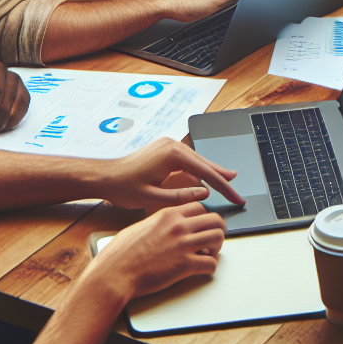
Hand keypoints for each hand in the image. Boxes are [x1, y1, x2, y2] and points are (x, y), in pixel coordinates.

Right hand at [86, 201, 226, 302]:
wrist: (114, 273)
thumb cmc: (120, 253)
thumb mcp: (141, 226)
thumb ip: (159, 223)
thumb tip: (166, 227)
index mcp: (168, 215)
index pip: (200, 207)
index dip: (205, 217)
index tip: (204, 225)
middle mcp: (179, 226)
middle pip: (215, 220)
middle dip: (219, 229)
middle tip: (214, 239)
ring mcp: (183, 245)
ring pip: (218, 238)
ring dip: (218, 247)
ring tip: (210, 254)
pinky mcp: (185, 265)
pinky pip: (211, 263)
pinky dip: (212, 267)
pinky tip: (204, 269)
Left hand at [100, 137, 243, 208]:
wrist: (104, 176)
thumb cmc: (123, 187)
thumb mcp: (152, 198)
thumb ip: (181, 195)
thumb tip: (205, 192)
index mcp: (172, 154)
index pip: (206, 172)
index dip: (224, 187)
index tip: (236, 197)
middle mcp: (173, 145)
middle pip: (205, 163)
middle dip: (222, 177)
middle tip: (238, 190)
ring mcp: (169, 146)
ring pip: (197, 161)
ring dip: (211, 173)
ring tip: (228, 182)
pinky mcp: (165, 150)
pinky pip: (187, 161)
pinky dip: (198, 171)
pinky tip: (205, 179)